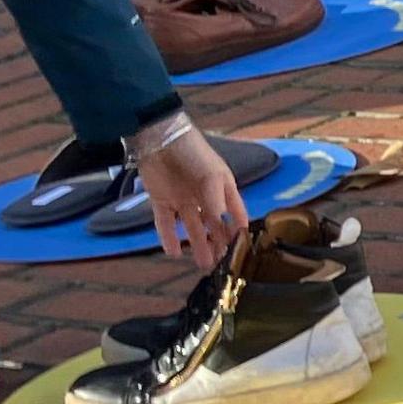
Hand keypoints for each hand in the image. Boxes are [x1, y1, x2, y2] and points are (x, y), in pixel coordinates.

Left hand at [139, 126, 251, 269]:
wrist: (160, 139)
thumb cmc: (194, 153)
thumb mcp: (212, 176)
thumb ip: (216, 201)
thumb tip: (221, 223)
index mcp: (222, 188)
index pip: (235, 213)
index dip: (239, 229)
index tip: (242, 247)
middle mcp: (204, 197)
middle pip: (214, 225)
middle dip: (219, 243)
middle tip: (222, 262)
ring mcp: (182, 199)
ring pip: (193, 228)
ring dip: (198, 245)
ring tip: (204, 264)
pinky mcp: (161, 200)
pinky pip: (166, 223)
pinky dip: (169, 237)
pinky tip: (174, 252)